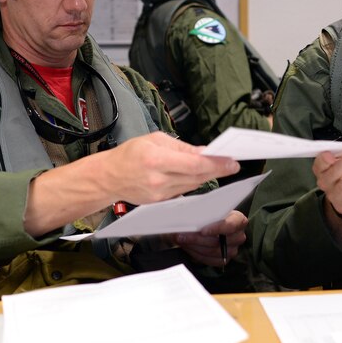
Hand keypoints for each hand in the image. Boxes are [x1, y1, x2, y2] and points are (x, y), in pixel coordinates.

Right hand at [24, 131, 239, 236]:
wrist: (108, 178)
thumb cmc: (130, 154)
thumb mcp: (154, 139)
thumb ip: (181, 147)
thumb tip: (204, 152)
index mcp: (155, 159)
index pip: (194, 164)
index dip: (216, 164)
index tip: (232, 161)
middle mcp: (158, 179)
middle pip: (197, 177)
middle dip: (217, 170)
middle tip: (233, 164)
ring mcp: (159, 194)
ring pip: (192, 185)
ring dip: (208, 176)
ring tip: (221, 167)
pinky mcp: (160, 203)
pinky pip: (183, 191)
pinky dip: (194, 183)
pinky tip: (202, 175)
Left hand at [174, 210, 247, 266]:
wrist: (210, 222)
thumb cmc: (210, 212)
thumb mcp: (208, 206)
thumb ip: (202, 209)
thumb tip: (187, 214)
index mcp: (239, 220)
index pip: (231, 225)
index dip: (217, 228)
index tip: (202, 230)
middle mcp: (239, 236)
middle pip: (219, 241)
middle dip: (197, 239)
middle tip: (181, 235)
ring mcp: (232, 250)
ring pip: (212, 252)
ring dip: (194, 246)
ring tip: (181, 240)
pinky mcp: (223, 260)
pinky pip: (209, 260)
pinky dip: (196, 254)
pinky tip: (187, 247)